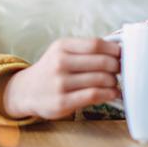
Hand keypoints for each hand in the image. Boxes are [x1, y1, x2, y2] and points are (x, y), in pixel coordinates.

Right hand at [1, 38, 121, 119]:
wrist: (25, 91)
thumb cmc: (52, 69)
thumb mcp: (63, 52)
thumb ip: (87, 49)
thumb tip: (120, 50)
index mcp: (62, 47)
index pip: (95, 44)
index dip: (114, 50)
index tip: (123, 55)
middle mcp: (60, 63)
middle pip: (102, 62)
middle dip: (117, 67)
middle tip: (121, 70)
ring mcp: (60, 83)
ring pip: (100, 79)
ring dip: (114, 82)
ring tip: (115, 83)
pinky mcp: (62, 102)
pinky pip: (94, 95)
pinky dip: (109, 94)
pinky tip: (113, 93)